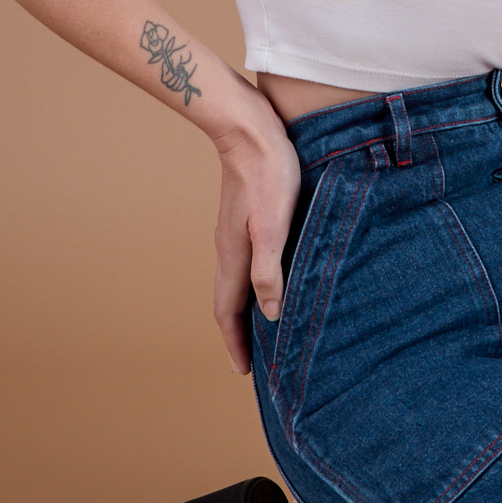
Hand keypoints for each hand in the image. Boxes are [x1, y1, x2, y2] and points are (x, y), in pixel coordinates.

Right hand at [211, 103, 301, 375]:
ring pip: (236, 282)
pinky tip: (270, 278)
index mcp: (234, 256)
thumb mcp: (273, 227)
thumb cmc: (268, 175)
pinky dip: (254, 283)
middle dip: (238, 333)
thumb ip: (269, 271)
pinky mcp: (245, 218)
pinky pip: (245, 263)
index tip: (244, 371)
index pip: (228, 312)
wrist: (250, 130)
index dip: (236, 343)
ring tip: (263, 326)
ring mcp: (234, 233)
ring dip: (245, 308)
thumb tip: (269, 314)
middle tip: (253, 358)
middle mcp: (228, 248)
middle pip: (229, 301)